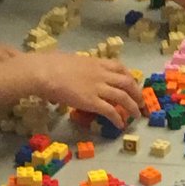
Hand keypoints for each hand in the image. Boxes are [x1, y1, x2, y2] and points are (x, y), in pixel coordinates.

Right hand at [27, 53, 143, 126]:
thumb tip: (73, 72)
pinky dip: (117, 118)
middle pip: (127, 82)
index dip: (129, 76)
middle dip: (137, 92)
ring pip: (123, 97)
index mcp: (96, 62)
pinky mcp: (92, 102)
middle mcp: (101, 74)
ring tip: (137, 115)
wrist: (44, 72)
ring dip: (133, 107)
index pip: (119, 67)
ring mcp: (98, 88)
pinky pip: (110, 111)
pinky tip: (120, 125)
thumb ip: (77, 67)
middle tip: (141, 101)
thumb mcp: (70, 60)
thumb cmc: (49, 63)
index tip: (133, 82)